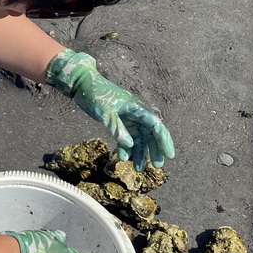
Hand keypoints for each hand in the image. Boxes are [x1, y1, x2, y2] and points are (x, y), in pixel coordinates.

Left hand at [45, 48, 173, 171]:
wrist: (82, 84)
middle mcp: (136, 114)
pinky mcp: (119, 121)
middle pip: (150, 134)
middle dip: (154, 150)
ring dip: (139, 152)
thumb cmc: (96, 94)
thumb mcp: (106, 113)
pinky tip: (123, 157)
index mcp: (137, 108)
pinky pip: (126, 137)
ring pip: (138, 138)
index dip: (164, 141)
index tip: (169, 156)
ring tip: (138, 168)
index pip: (156, 126)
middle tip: (156, 166)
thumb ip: (117, 129)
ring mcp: (128, 118)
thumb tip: (130, 146)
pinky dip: (126, 147)